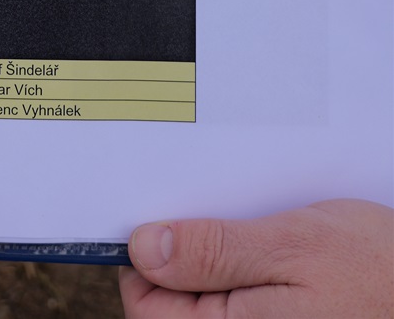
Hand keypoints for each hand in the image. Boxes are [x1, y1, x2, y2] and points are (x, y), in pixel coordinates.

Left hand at [119, 199, 393, 317]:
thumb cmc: (377, 273)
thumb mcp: (291, 246)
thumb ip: (213, 251)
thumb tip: (143, 248)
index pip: (148, 304)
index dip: (146, 255)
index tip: (161, 213)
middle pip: (176, 301)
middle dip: (186, 250)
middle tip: (218, 209)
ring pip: (210, 296)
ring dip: (219, 253)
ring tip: (255, 224)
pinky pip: (241, 299)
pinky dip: (245, 266)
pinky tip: (272, 242)